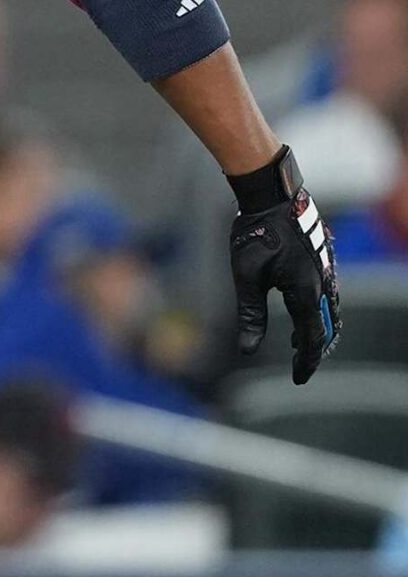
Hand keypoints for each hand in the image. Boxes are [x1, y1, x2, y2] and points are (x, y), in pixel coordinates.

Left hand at [226, 146, 339, 383]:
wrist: (273, 197)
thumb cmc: (256, 233)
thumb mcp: (246, 277)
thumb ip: (250, 314)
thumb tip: (248, 349)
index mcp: (306, 292)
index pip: (312, 339)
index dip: (306, 362)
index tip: (298, 379)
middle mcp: (323, 285)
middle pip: (327, 329)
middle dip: (315, 350)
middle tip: (301, 367)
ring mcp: (327, 272)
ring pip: (330, 312)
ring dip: (318, 332)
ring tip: (301, 346)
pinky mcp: (323, 262)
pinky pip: (328, 295)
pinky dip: (319, 313)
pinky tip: (302, 314)